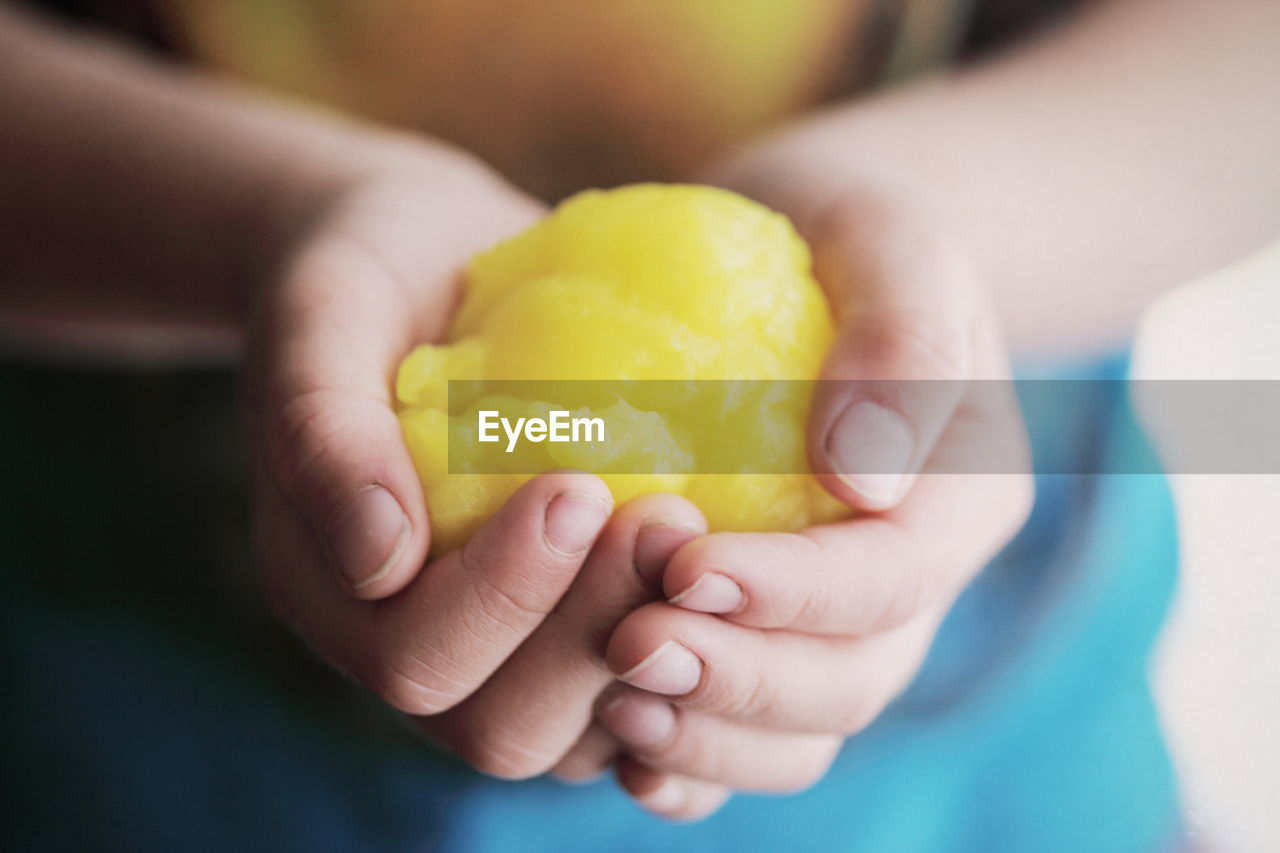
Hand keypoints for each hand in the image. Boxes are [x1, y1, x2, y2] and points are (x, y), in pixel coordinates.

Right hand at [241, 145, 706, 775]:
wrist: (431, 261)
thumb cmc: (369, 274)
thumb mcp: (324, 314)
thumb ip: (323, 428)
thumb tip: (379, 559)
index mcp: (334, 590)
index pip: (415, 657)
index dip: (501, 596)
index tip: (578, 483)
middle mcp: (412, 642)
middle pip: (503, 727)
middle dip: (589, 632)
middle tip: (670, 516)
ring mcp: (500, 649)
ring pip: (579, 733)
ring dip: (651, 643)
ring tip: (700, 528)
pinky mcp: (569, 626)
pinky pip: (634, 692)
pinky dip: (689, 654)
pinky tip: (733, 567)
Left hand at [581, 156, 1033, 819]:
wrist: (812, 258)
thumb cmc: (849, 234)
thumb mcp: (891, 240)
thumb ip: (904, 340)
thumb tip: (865, 479)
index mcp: (963, 500)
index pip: (890, 578)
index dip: (793, 591)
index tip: (686, 564)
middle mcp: (912, 584)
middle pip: (847, 680)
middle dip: (741, 679)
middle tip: (629, 644)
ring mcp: (842, 623)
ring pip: (801, 732)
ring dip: (707, 734)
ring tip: (609, 697)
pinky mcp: (773, 634)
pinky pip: (746, 734)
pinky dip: (691, 760)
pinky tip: (616, 747)